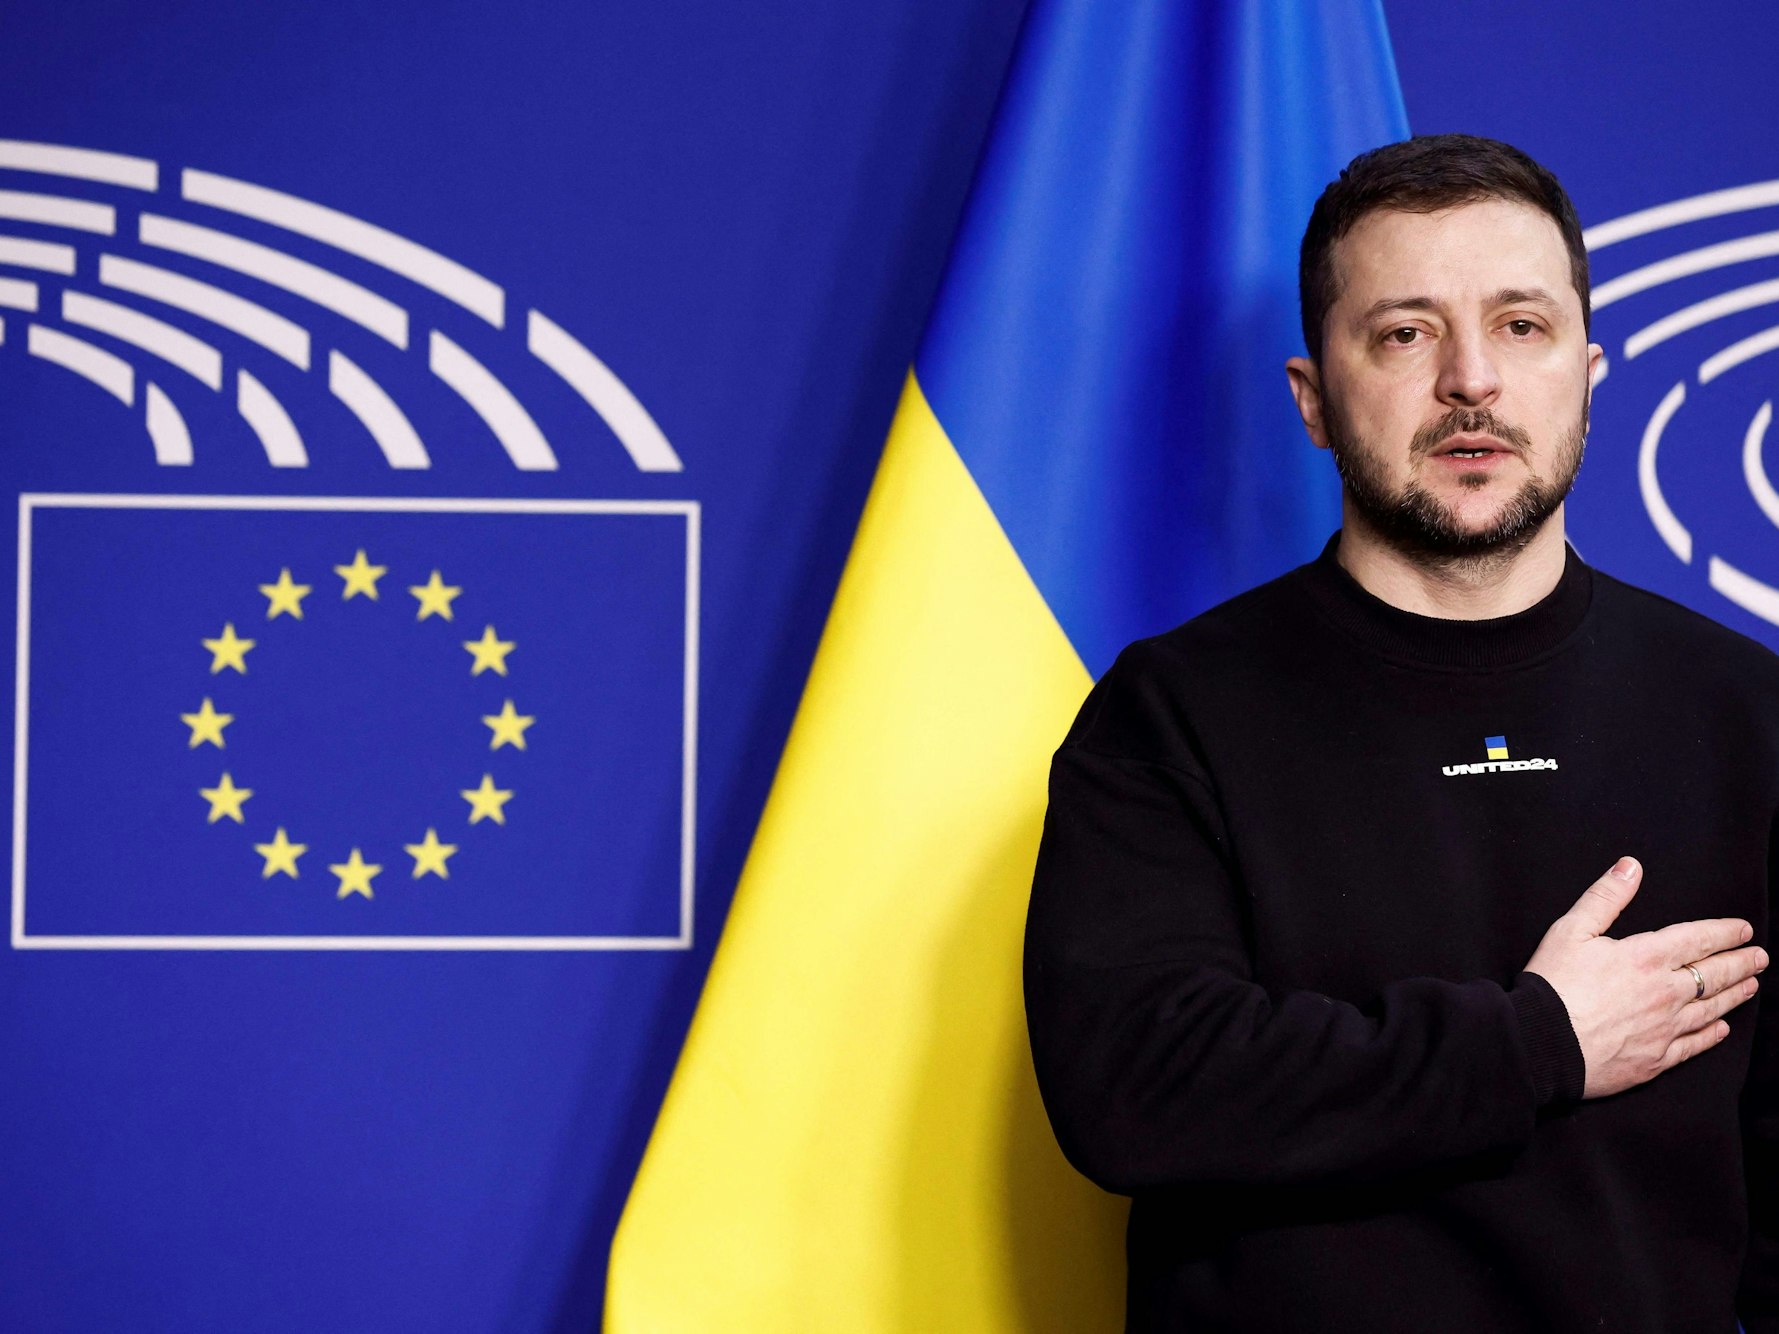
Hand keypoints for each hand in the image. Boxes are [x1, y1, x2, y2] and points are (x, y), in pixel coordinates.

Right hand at [1523, 857, 1764, 1098]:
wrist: (1541, 1043)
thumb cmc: (1552, 985)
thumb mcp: (1571, 930)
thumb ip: (1605, 897)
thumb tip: (1631, 867)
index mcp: (1646, 957)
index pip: (1698, 939)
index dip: (1724, 932)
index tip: (1744, 929)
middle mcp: (1665, 993)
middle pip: (1713, 975)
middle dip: (1740, 963)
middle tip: (1760, 957)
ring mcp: (1664, 1029)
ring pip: (1711, 1009)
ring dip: (1734, 995)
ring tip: (1750, 986)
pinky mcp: (1656, 1059)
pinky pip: (1694, 1045)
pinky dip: (1711, 1035)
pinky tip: (1721, 1029)